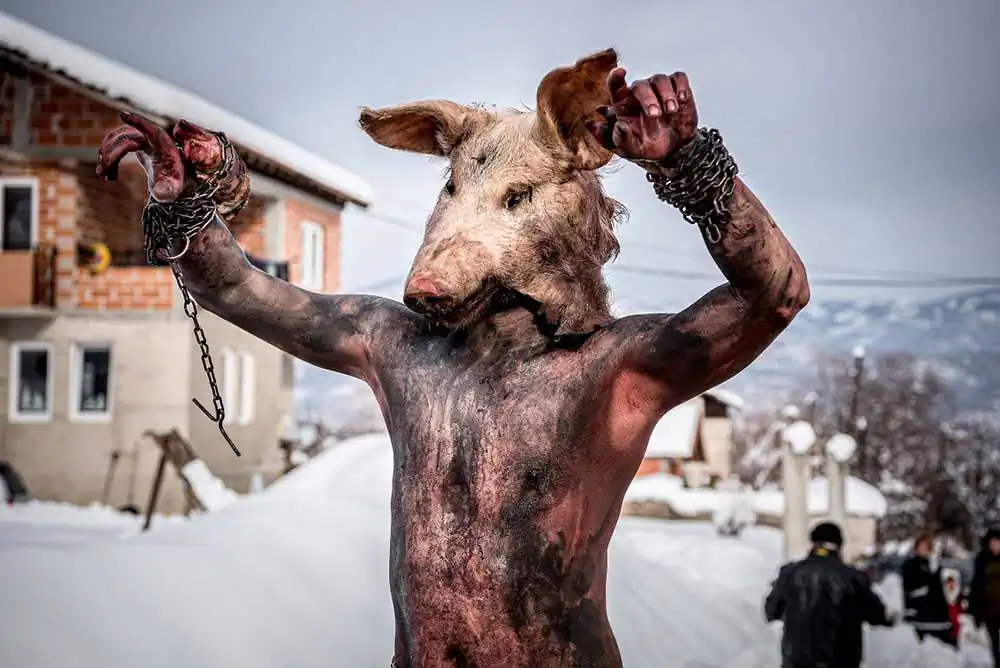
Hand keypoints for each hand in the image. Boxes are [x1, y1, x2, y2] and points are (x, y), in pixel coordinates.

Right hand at [96, 113, 248, 219]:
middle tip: (103, 172)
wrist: (175, 184)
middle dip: (113, 152)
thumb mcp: (173, 190)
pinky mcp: (138, 145)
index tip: (123, 114)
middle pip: (128, 137)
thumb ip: (167, 190)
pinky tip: (108, 175)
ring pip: (120, 140)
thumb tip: (160, 193)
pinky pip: (120, 145)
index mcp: (165, 147)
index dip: (139, 122)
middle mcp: (154, 141)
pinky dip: (111, 158)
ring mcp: (145, 141)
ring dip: (108, 156)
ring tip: (103, 175)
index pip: (152, 131)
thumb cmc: (176, 186)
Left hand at [585, 68, 697, 163]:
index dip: (615, 78)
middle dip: (648, 99)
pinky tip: (681, 100)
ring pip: (660, 79)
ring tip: (671, 111)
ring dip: (666, 95)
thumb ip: (622, 139)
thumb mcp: (631, 149)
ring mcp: (657, 89)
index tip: (620, 72)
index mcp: (623, 104)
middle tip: (655, 115)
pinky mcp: (676, 88)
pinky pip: (678, 78)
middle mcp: (639, 93)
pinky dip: (680, 87)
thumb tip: (619, 126)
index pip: (615, 86)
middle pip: (640, 85)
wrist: (672, 150)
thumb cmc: (646, 146)